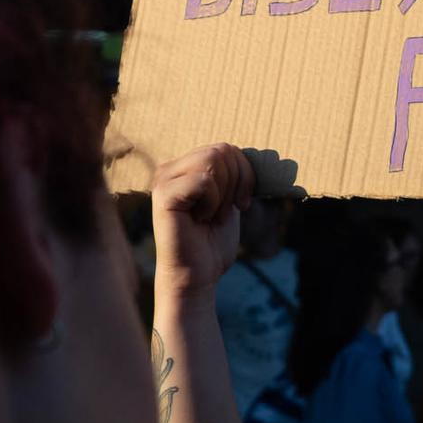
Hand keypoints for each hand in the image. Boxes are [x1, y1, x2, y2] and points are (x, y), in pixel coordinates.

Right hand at [151, 144, 254, 298]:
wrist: (198, 274)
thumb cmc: (213, 241)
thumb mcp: (230, 199)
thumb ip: (234, 173)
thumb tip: (258, 153)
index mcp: (184, 167)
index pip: (226, 148)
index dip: (245, 175)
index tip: (241, 204)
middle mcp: (170, 168)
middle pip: (222, 151)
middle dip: (236, 184)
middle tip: (222, 212)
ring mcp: (163, 179)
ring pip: (214, 161)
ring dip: (224, 194)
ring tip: (209, 215)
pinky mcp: (163, 194)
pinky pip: (205, 182)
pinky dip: (213, 203)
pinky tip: (199, 219)